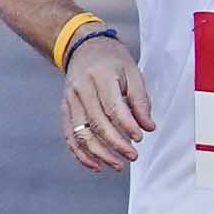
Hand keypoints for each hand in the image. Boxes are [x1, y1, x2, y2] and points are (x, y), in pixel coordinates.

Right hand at [59, 31, 150, 174]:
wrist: (84, 48)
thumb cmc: (113, 61)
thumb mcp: (133, 73)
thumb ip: (140, 101)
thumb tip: (148, 128)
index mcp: (100, 77)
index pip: (112, 107)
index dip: (126, 126)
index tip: (140, 138)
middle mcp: (81, 90)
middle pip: (96, 124)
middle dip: (115, 144)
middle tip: (133, 156)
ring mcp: (70, 101)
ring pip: (80, 134)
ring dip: (98, 154)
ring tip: (117, 165)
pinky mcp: (65, 110)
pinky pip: (70, 136)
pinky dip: (81, 154)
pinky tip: (96, 165)